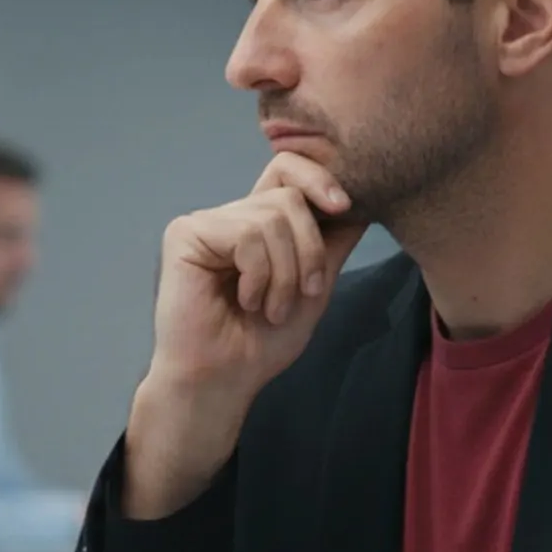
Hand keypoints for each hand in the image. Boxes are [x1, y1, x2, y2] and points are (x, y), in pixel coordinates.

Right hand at [124, 155, 364, 517]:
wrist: (224, 381)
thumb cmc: (262, 343)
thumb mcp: (314, 286)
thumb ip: (332, 243)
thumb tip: (365, 202)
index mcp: (258, 223)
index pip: (288, 169)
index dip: (320, 177)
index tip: (344, 207)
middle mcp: (231, 216)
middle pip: (290, 194)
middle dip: (310, 249)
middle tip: (303, 293)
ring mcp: (206, 223)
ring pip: (273, 216)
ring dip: (285, 273)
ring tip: (270, 308)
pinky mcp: (186, 234)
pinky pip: (246, 233)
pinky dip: (259, 275)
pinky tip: (245, 301)